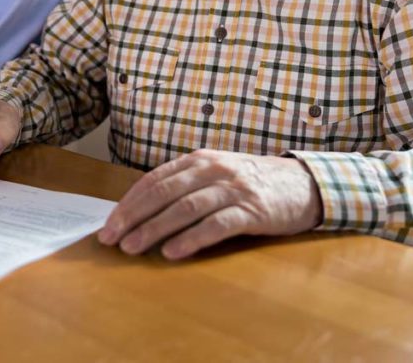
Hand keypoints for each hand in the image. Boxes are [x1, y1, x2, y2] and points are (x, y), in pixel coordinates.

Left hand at [97, 150, 321, 259]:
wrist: (303, 184)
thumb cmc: (251, 183)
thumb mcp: (216, 175)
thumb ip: (184, 187)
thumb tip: (141, 213)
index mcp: (198, 160)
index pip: (154, 180)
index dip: (128, 203)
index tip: (109, 225)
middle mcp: (213, 170)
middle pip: (164, 193)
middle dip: (133, 217)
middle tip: (112, 239)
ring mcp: (232, 189)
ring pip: (185, 208)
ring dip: (155, 229)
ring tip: (134, 248)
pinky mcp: (252, 210)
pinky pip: (216, 225)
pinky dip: (192, 239)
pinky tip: (173, 252)